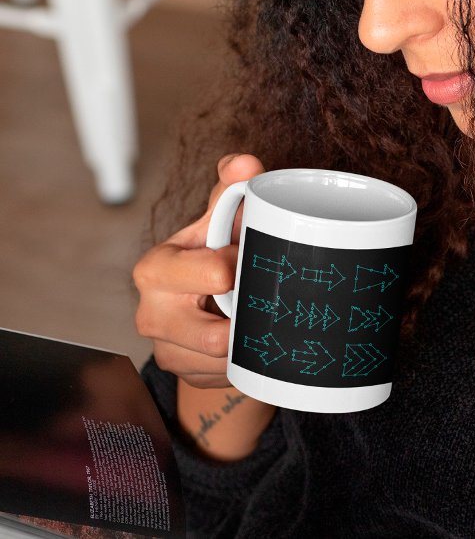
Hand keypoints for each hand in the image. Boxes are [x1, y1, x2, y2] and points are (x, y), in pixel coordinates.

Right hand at [133, 153, 264, 387]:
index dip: (244, 266)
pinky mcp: (184, 375)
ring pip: (229, 360)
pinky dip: (245, 358)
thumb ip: (230, 192)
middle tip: (258, 297)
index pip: (214, 272)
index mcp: (156, 268)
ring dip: (250, 340)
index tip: (250, 259)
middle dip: (247, 316)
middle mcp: (151, 313)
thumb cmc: (212, 253)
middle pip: (216, 335)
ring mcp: (165, 349)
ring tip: (251, 315)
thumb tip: (245, 163)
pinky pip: (229, 375)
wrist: (203, 303)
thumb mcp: (219, 222)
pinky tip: (244, 338)